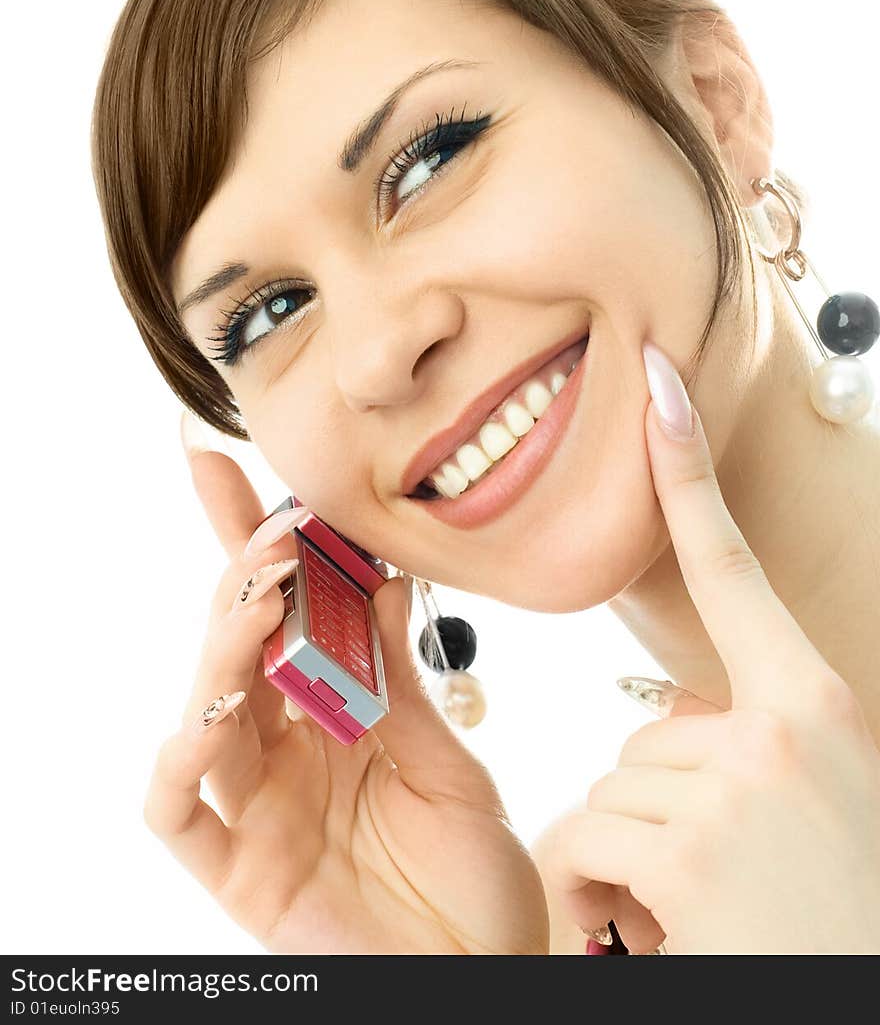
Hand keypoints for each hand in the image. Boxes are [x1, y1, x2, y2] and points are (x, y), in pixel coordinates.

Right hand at [142, 418, 548, 954]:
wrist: (489, 976)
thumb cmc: (474, 877)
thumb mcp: (445, 759)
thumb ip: (402, 681)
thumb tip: (386, 577)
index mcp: (329, 714)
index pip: (278, 612)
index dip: (244, 541)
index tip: (223, 466)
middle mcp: (283, 751)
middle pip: (235, 646)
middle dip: (243, 580)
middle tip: (276, 535)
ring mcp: (255, 809)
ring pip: (206, 710)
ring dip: (221, 650)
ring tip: (261, 602)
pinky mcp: (238, 872)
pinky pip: (179, 814)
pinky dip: (177, 764)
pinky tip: (207, 717)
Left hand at [537, 344, 879, 954]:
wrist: (868, 988)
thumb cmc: (842, 902)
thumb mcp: (822, 795)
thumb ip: (751, 739)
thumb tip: (670, 720)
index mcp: (817, 704)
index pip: (735, 569)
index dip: (691, 476)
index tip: (660, 388)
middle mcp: (779, 732)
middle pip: (644, 734)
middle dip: (662, 807)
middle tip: (732, 873)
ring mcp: (733, 792)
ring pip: (608, 792)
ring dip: (631, 857)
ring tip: (708, 910)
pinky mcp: (687, 857)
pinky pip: (586, 841)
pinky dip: (598, 892)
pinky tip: (660, 929)